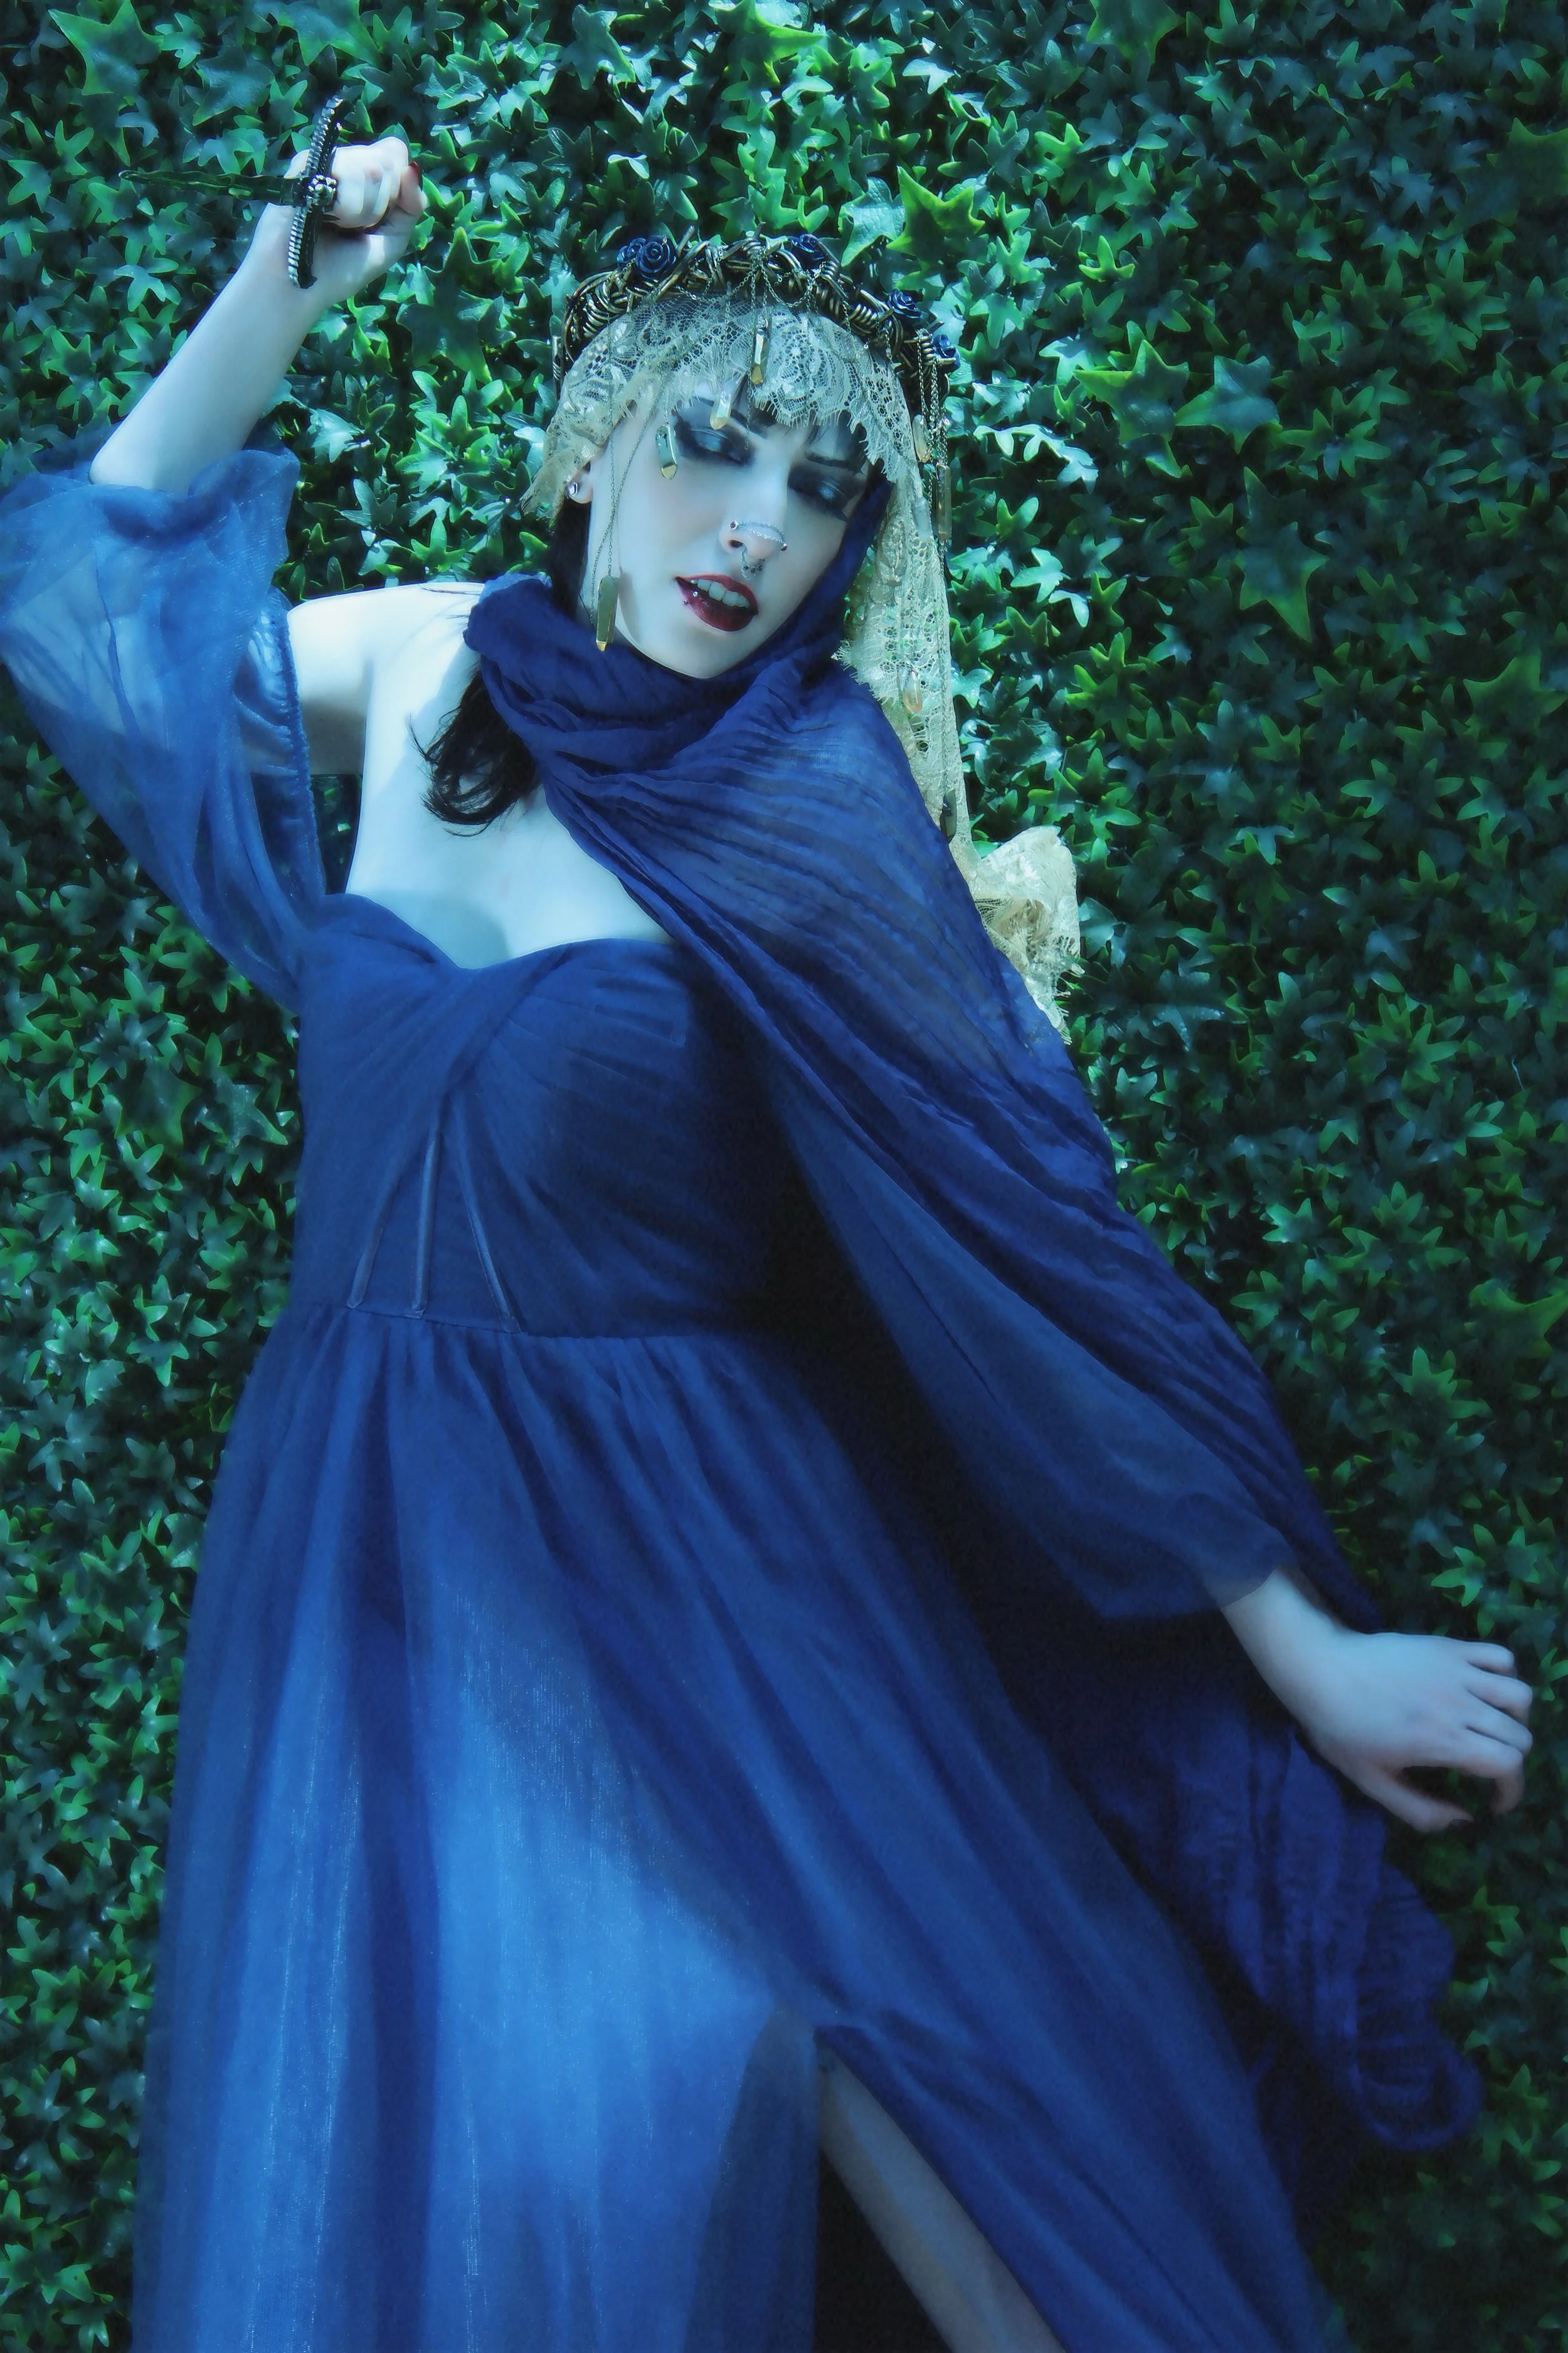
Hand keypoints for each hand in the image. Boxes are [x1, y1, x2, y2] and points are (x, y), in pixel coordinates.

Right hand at [244, 134, 425, 308]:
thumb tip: (413, 168)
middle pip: (389, 160)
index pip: (397, 153)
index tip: (378, 218)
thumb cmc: (342, 268)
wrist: (300, 285)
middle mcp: (347, 161)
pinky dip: (346, 207)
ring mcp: (326, 159)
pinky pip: (346, 172)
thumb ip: (411, 207)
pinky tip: (325, 217)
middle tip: (353, 226)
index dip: (397, 187)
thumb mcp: (391, 242)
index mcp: (367, 174)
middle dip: (379, 205)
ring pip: (372, 168)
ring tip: (336, 223)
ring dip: (362, 210)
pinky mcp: (306, 162)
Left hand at [1297, 1625, 1532, 1830]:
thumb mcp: (1372, 1782)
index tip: (1495, 1802)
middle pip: (1517, 1735)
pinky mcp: (1447, 1647)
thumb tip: (1465, 1819)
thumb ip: (1420, 1811)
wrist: (1318, 1668)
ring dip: (1515, 1718)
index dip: (1511, 1790)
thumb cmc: (1338, 1728)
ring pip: (1519, 1696)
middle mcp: (1456, 1705)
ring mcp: (1455, 1672)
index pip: (1507, 1764)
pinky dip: (1505, 1675)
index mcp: (1440, 1740)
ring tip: (1493, 1728)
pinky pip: (1499, 1657)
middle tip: (1487, 1768)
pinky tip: (1484, 1690)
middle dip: (1511, 1760)